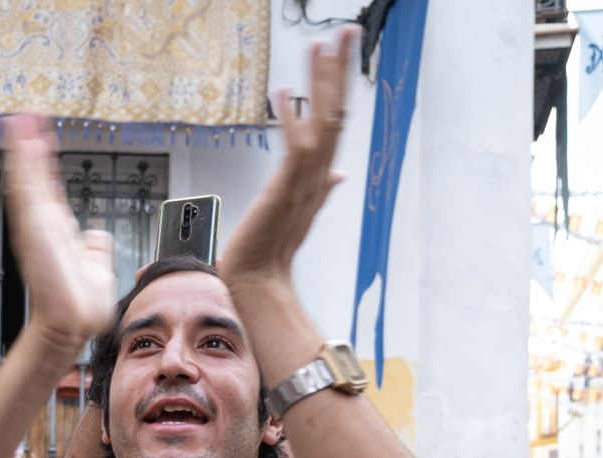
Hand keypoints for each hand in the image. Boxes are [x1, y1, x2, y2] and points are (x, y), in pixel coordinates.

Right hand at [1, 113, 114, 349]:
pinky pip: (26, 188)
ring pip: (26, 178)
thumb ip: (96, 246)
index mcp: (55, 229)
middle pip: (33, 176)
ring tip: (19, 120)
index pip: (47, 186)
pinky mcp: (33, 227)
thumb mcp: (96, 264)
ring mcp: (35, 224)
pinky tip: (21, 142)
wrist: (75, 320)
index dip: (43, 160)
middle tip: (24, 117)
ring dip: (22, 148)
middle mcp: (42, 224)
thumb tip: (97, 234)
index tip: (40, 135)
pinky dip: (22, 164)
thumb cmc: (83, 301)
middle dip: (28, 145)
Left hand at [220, 28, 355, 286]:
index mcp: (319, 175)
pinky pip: (294, 149)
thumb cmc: (270, 248)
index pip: (335, 119)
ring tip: (321, 46)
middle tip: (345, 32)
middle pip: (336, 111)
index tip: (338, 52)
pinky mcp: (285, 190)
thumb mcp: (299, 210)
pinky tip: (285, 93)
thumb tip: (339, 174)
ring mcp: (303, 182)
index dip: (338, 84)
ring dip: (322, 83)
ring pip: (322, 123)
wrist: (257, 280)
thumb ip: (321, 188)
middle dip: (339, 70)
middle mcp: (316, 174)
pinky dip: (291, 120)